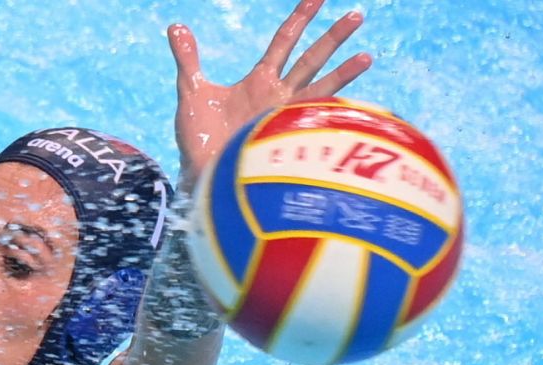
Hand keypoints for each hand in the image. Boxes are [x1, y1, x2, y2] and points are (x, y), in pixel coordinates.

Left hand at [170, 0, 371, 188]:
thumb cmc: (198, 137)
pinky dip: (332, 112)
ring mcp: (284, 115)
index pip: (285, 40)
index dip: (301, 17)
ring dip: (343, 72)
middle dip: (333, 37)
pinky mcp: (285, 135)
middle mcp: (278, 94)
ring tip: (367, 56)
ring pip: (320, 86)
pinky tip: (352, 105)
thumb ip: (188, 59)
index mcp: (259, 80)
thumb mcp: (191, 90)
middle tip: (356, 15)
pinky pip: (313, 119)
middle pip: (311, 58)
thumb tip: (175, 27)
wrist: (200, 171)